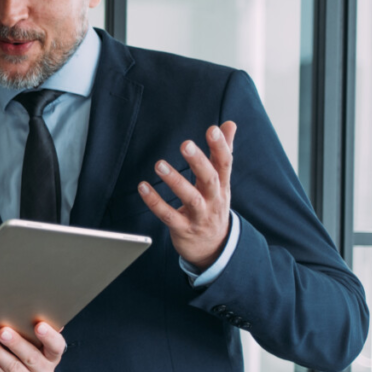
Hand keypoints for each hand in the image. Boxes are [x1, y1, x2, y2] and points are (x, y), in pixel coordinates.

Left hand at [0, 322, 65, 371]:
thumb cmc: (5, 348)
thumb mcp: (17, 337)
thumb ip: (25, 328)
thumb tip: (27, 309)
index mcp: (51, 356)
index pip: (57, 347)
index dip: (49, 337)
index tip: (39, 325)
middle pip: (32, 358)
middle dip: (16, 343)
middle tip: (2, 330)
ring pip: (13, 367)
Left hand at [138, 122, 236, 270]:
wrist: (213, 248)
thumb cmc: (213, 206)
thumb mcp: (221, 181)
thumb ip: (223, 152)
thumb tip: (229, 124)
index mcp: (222, 186)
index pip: (225, 164)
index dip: (221, 147)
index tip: (213, 129)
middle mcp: (213, 200)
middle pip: (210, 179)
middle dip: (199, 162)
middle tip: (186, 144)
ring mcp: (199, 216)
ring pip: (190, 198)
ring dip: (175, 181)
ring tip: (159, 164)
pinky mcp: (183, 229)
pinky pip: (168, 215)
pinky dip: (155, 202)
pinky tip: (143, 187)